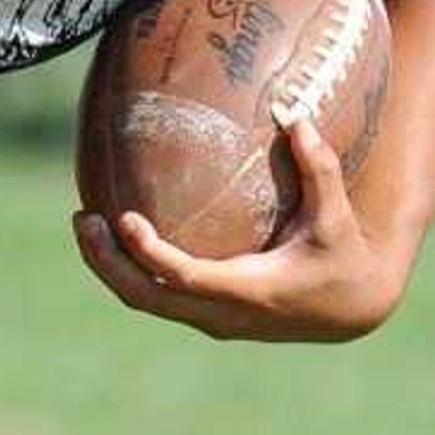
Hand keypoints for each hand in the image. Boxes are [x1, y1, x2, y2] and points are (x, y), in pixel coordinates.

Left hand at [73, 119, 406, 342]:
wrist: (351, 311)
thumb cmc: (341, 257)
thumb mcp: (336, 217)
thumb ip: (319, 168)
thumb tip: (296, 114)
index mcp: (248, 290)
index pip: (183, 277)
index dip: (149, 252)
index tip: (124, 218)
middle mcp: (221, 313)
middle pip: (145, 296)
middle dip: (107, 262)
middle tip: (84, 218)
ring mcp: (210, 320)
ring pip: (144, 300)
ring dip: (109, 266)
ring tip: (86, 222)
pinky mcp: (206, 316)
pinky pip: (155, 297)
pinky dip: (129, 270)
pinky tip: (114, 234)